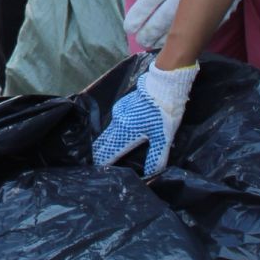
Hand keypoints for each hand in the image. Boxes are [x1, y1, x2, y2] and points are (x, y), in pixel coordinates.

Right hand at [92, 60, 197, 177]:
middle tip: (95, 164)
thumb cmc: (164, 112)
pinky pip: (114, 123)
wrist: (164, 84)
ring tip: (104, 152)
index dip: (101, 162)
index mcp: (125, 133)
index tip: (96, 171)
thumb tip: (150, 174)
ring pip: (108, 132)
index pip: (108, 152)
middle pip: (104, 142)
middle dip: (100, 153)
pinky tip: (116, 135)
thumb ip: (155, 157)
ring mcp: (119, 112)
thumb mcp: (163, 138)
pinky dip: (112, 132)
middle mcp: (117, 123)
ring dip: (106, 143)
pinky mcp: (123, 105)